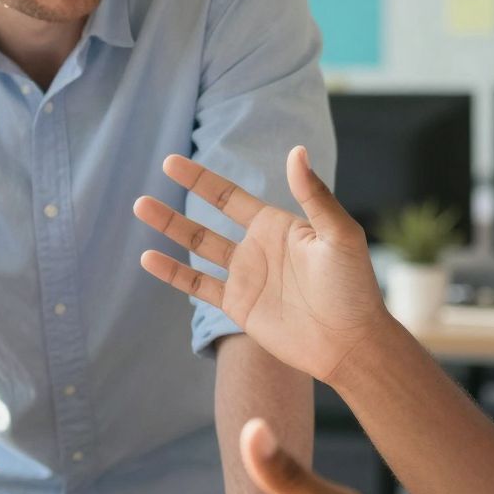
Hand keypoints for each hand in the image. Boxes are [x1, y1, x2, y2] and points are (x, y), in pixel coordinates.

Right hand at [135, 147, 393, 385]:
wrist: (350, 342)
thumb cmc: (353, 286)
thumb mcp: (338, 235)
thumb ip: (314, 195)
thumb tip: (296, 151)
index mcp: (277, 225)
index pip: (230, 196)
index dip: (201, 179)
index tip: (171, 162)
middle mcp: (257, 247)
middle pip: (206, 218)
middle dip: (178, 201)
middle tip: (147, 185)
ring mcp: (246, 277)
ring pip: (197, 248)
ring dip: (170, 229)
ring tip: (141, 208)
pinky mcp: (239, 307)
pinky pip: (199, 286)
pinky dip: (173, 272)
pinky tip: (148, 258)